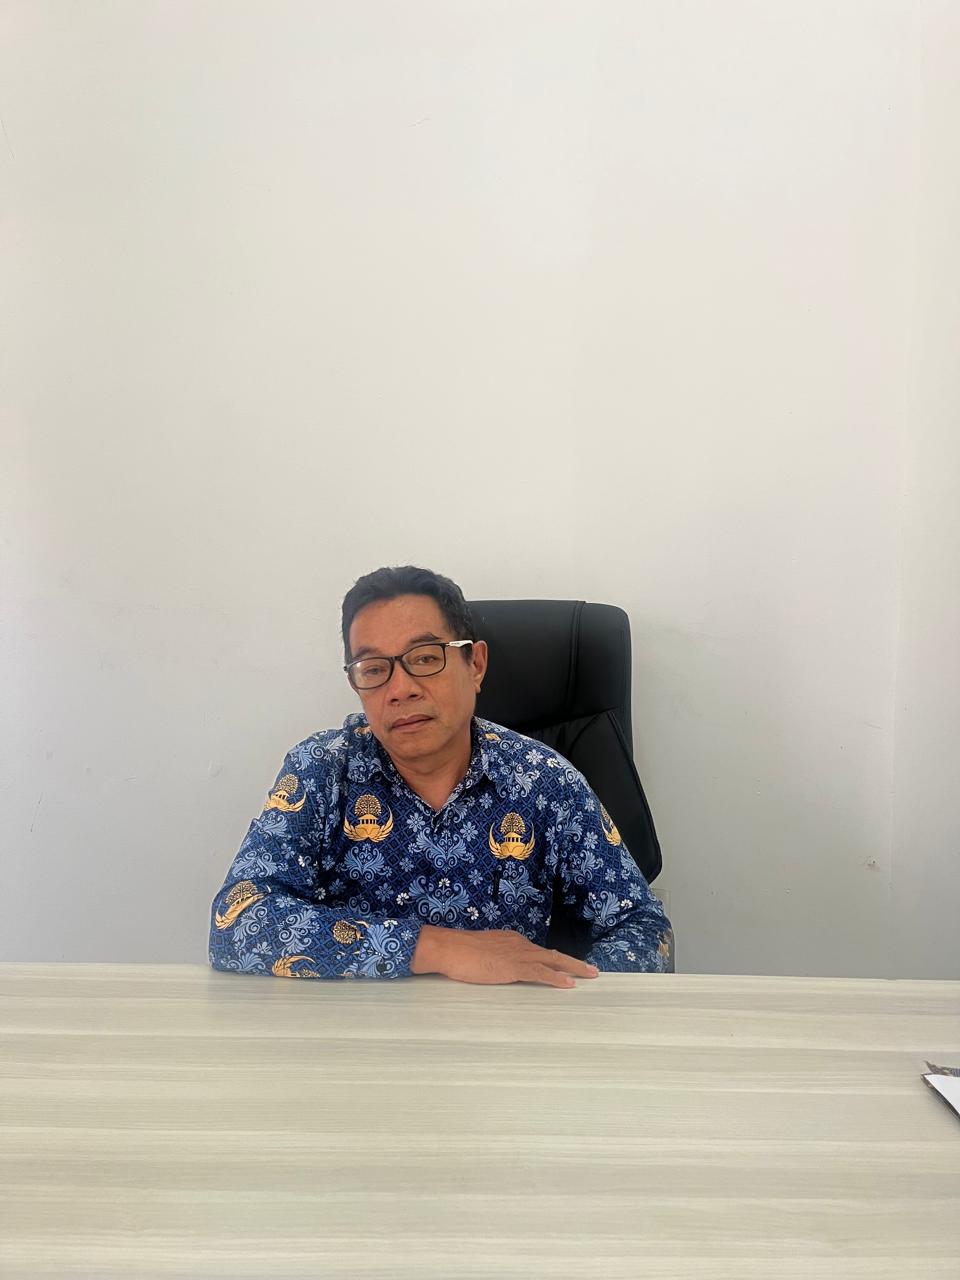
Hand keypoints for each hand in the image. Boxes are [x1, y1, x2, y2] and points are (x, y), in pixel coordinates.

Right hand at [411, 925, 599, 987]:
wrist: (448, 948)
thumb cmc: (457, 952)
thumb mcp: (479, 953)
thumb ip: (492, 958)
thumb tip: (495, 966)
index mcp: (510, 941)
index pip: (538, 952)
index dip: (554, 960)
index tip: (566, 966)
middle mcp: (518, 944)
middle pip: (552, 954)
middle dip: (573, 962)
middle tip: (591, 970)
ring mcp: (517, 955)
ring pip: (553, 961)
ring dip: (573, 968)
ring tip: (590, 975)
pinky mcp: (514, 967)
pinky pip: (541, 973)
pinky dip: (557, 978)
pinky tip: (570, 984)